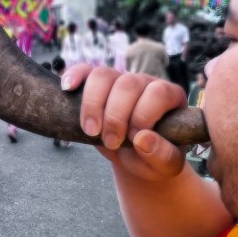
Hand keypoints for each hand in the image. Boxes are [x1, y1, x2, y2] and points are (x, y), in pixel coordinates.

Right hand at [62, 64, 187, 181]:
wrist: (135, 158)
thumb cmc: (153, 159)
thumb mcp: (166, 166)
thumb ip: (163, 156)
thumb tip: (142, 139)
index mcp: (170, 97)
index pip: (158, 92)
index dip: (143, 115)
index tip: (133, 139)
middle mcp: (145, 83)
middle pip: (127, 84)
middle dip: (115, 116)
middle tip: (111, 142)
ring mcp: (120, 80)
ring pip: (103, 75)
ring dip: (93, 105)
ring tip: (91, 131)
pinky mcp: (98, 83)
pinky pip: (85, 70)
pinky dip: (74, 76)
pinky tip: (67, 89)